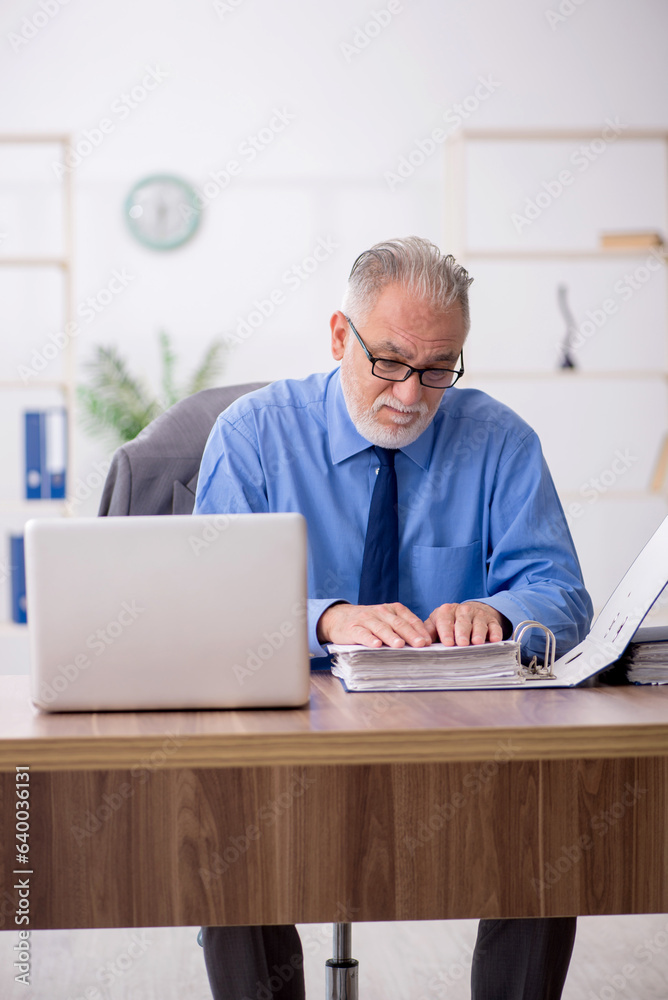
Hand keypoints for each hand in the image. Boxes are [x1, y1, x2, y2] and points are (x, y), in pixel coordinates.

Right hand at [317, 602, 432, 648]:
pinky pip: (363, 633)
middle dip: (411, 635)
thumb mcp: (387, 620)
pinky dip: (370, 639)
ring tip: (400, 645)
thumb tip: (422, 644)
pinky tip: (376, 645)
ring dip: (391, 637)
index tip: (428, 642)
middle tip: (421, 644)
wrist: (339, 618)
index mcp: (393, 609)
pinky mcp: (353, 628)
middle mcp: (381, 611)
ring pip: (382, 628)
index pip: (409, 620)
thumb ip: (402, 628)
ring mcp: (366, 619)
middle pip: (398, 624)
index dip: (420, 631)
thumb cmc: (370, 622)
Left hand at [425, 601, 507, 645]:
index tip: (447, 643)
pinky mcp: (491, 621)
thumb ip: (428, 631)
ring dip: (478, 633)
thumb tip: (420, 642)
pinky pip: (494, 627)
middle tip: (461, 643)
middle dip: (462, 632)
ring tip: (477, 643)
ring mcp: (478, 615)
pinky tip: (495, 640)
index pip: (445, 621)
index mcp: (446, 611)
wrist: (470, 613)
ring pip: (479, 624)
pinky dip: (495, 633)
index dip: (446, 632)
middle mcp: (463, 610)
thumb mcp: (436, 623)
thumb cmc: (449, 622)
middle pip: (462, 622)